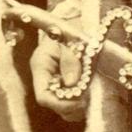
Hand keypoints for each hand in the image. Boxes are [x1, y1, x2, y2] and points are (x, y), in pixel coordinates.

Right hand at [29, 3, 89, 122]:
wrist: (75, 23)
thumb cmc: (71, 29)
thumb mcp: (71, 40)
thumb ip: (70, 60)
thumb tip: (72, 84)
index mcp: (41, 66)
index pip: (43, 96)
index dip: (61, 103)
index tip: (80, 100)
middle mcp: (45, 78)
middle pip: (54, 105)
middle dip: (72, 106)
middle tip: (89, 98)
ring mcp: (54, 83)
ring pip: (63, 109)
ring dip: (77, 107)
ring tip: (90, 94)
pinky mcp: (64, 86)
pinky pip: (70, 104)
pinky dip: (80, 103)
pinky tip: (89, 93)